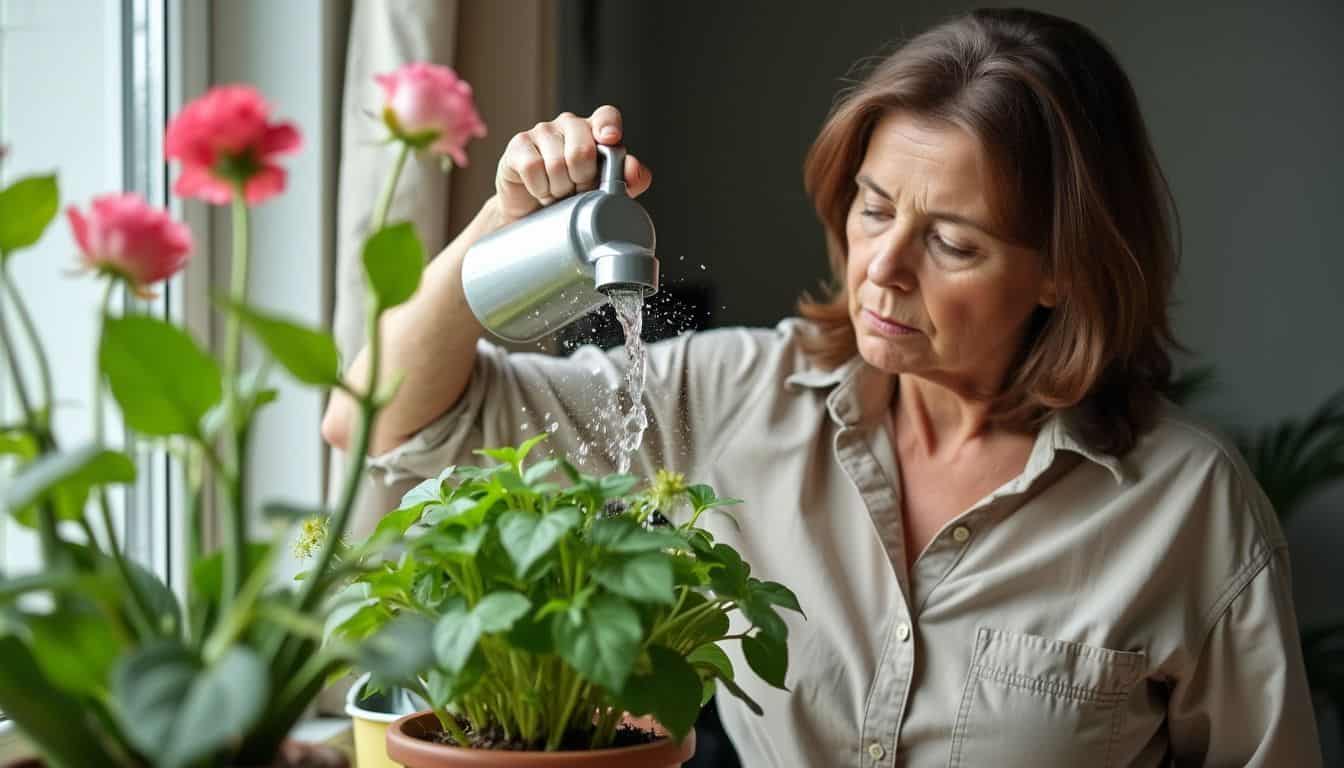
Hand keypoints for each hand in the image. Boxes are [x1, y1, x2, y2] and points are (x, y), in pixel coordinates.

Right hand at [493, 105, 652, 227]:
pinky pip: (533, 168)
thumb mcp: (606, 193)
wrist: (533, 216)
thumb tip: (633, 168)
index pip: (606, 116)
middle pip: (582, 150)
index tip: (610, 140)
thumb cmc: (573, 200)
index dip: (608, 126)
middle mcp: (569, 125)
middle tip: (577, 191)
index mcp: (594, 131)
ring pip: (557, 164)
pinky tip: (541, 190)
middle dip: (582, 181)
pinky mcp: (518, 145)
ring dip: (559, 190)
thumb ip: (628, 180)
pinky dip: (540, 188)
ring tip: (558, 194)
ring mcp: (542, 131)